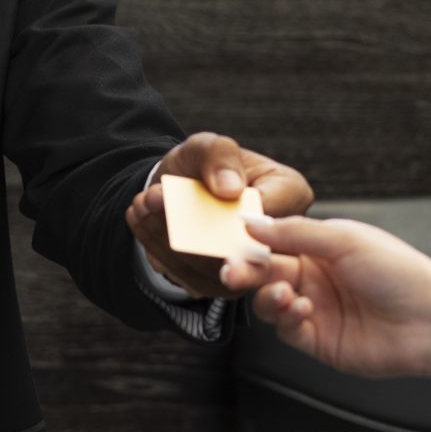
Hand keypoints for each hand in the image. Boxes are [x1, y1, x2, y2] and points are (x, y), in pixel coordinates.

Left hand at [125, 132, 313, 298]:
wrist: (179, 190)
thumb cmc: (204, 166)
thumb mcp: (207, 146)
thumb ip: (220, 156)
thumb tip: (230, 189)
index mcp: (289, 196)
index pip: (274, 214)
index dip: (241, 212)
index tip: (211, 194)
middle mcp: (277, 241)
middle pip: (242, 249)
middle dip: (195, 227)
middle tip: (156, 199)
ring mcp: (248, 269)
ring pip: (209, 265)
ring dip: (166, 234)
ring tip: (144, 202)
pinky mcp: (217, 285)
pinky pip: (187, 275)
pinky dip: (157, 246)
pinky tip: (141, 217)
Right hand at [220, 215, 430, 380]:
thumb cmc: (401, 274)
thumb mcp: (345, 239)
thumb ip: (295, 232)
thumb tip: (252, 222)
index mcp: (324, 248)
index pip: (275, 243)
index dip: (252, 244)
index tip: (232, 243)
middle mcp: (318, 278)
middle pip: (267, 274)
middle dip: (247, 272)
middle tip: (233, 272)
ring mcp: (318, 310)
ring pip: (271, 303)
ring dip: (268, 296)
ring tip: (284, 294)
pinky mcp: (320, 341)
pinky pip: (287, 330)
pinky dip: (286, 318)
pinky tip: (302, 309)